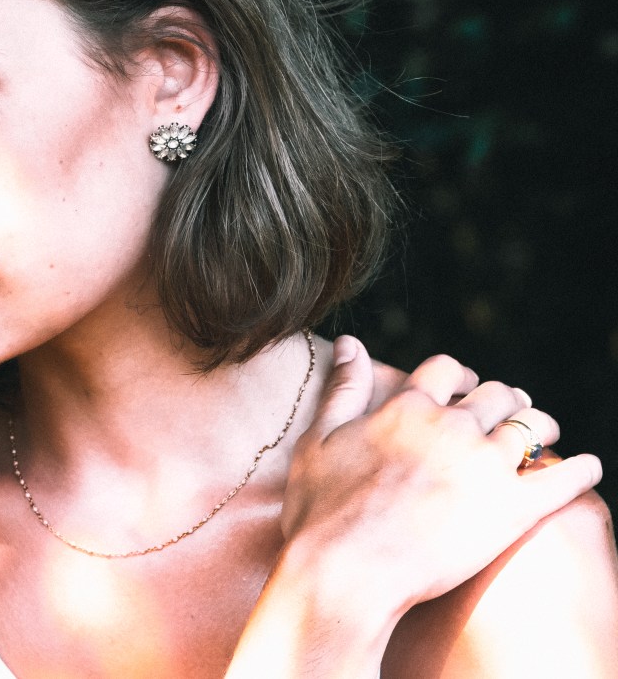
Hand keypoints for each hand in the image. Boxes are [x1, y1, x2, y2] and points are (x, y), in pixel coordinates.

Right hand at [226, 336, 602, 677]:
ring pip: (533, 428)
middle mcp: (453, 427)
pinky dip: (582, 470)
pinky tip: (588, 467)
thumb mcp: (320, 439)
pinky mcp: (512, 508)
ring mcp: (485, 466)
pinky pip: (563, 479)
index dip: (459, 375)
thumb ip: (344, 388)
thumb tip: (349, 341)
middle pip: (497, 395)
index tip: (464, 386)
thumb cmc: (322, 508)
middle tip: (510, 412)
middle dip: (506, 400)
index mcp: (408, 409)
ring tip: (544, 434)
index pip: (446, 369)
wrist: (345, 568)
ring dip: (541, 426)